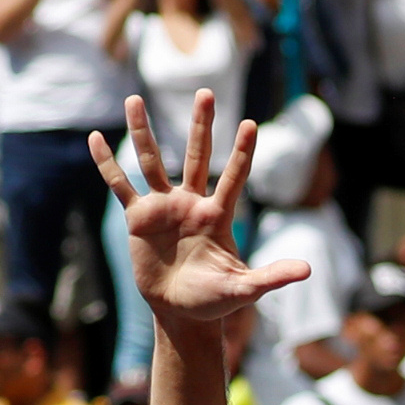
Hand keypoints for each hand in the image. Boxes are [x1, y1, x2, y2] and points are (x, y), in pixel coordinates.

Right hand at [95, 91, 288, 332]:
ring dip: (143, 131)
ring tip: (135, 99)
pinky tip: (95, 139)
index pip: (233, 178)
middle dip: (201, 126)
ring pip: (152, 162)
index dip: (241, 153)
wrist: (180, 312)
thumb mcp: (244, 289)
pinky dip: (107, 164)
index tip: (249, 124)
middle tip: (205, 93)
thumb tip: (308, 270)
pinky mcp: (139, 218)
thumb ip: (272, 277)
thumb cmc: (216, 300)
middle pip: (197, 156)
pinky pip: (121, 185)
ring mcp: (164, 207)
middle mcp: (192, 203)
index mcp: (218, 216)